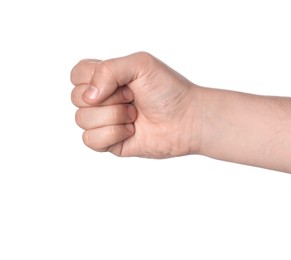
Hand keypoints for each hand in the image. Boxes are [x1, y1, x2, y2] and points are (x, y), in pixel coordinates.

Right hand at [71, 52, 201, 157]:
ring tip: (135, 115)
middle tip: (133, 98)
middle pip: (76, 98)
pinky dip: (112, 134)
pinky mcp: (110, 143)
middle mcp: (102, 99)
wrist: (188, 119)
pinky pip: (90, 140)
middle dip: (109, 98)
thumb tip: (88, 96)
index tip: (123, 81)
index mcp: (106, 77)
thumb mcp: (140, 64)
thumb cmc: (168, 89)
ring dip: (114, 116)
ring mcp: (105, 122)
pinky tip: (132, 131)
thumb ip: (108, 69)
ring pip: (81, 120)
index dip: (93, 78)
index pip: (77, 74)